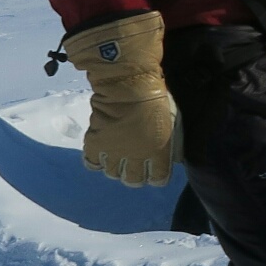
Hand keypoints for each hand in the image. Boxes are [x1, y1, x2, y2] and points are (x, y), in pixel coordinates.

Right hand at [62, 11, 181, 185]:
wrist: (129, 85)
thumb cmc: (157, 100)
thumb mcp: (174, 123)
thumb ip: (172, 144)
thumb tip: (173, 158)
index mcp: (159, 153)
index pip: (158, 179)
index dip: (156, 176)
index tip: (154, 170)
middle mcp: (136, 158)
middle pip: (133, 180)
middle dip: (135, 175)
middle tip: (134, 164)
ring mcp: (114, 152)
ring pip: (113, 173)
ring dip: (116, 166)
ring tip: (118, 155)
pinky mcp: (95, 143)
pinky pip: (92, 162)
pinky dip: (96, 159)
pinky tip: (102, 151)